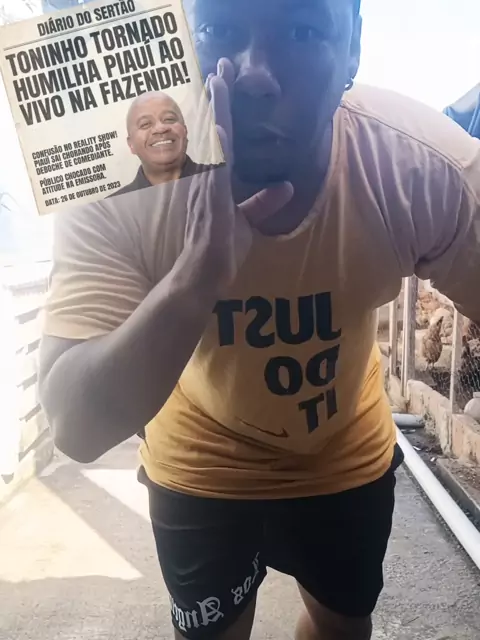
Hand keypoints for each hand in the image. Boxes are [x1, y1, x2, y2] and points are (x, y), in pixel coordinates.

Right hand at [181, 58, 293, 292]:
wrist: (205, 274)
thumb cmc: (221, 248)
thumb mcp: (248, 222)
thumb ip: (263, 202)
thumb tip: (286, 186)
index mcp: (216, 179)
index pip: (222, 137)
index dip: (224, 109)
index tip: (225, 80)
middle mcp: (207, 178)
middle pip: (214, 130)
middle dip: (218, 97)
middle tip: (222, 64)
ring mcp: (206, 188)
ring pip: (212, 143)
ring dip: (216, 112)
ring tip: (218, 80)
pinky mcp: (210, 204)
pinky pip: (214, 171)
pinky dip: (219, 149)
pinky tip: (221, 128)